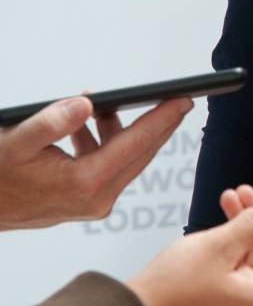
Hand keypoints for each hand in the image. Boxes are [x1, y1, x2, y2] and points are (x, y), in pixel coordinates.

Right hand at [0, 96, 191, 229]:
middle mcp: (95, 199)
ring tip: (104, 108)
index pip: (135, 144)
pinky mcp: (85, 203)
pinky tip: (86, 126)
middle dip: (158, 126)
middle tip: (176, 101)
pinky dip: (102, 145)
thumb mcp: (16, 141)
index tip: (184, 101)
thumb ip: (52, 122)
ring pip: (122, 160)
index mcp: (85, 183)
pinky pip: (106, 168)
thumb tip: (85, 105)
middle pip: (139, 154)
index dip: (162, 119)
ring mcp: (92, 204)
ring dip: (119, 131)